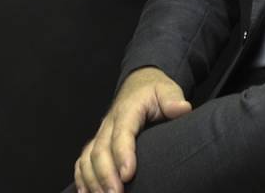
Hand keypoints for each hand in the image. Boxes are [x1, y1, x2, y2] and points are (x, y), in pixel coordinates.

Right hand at [75, 67, 190, 192]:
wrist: (139, 85)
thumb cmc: (154, 91)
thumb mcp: (167, 89)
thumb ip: (173, 100)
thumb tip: (182, 109)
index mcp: (127, 111)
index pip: (122, 134)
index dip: (122, 154)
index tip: (128, 175)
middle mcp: (109, 124)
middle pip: (101, 151)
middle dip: (106, 175)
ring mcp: (100, 134)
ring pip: (88, 159)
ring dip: (93, 180)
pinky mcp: (96, 143)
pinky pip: (83, 162)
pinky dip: (82, 178)